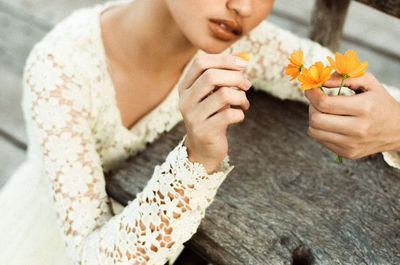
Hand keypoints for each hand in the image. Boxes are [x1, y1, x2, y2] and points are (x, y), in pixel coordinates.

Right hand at [178, 54, 250, 173]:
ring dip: (241, 97)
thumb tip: (243, 56)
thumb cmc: (212, 115)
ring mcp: (192, 117)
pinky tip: (239, 116)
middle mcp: (185, 100)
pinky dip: (240, 113)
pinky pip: (229, 115)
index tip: (242, 64)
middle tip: (247, 85)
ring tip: (244, 103)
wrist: (203, 149)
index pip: (200, 62)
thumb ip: (224, 74)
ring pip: (223, 95)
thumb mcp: (214, 93)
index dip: (224, 59)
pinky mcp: (204, 132)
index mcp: (185, 87)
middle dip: (236, 77)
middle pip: (211, 76)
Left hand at [304, 72, 399, 159]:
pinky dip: (320, 129)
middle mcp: (357, 129)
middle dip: (311, 106)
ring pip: (314, 131)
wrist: (399, 131)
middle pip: (316, 119)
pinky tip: (331, 123)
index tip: (310, 88)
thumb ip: (345, 77)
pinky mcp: (347, 153)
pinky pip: (320, 140)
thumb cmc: (380, 103)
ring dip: (313, 118)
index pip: (324, 103)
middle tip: (318, 100)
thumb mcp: (369, 83)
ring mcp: (351, 144)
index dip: (312, 94)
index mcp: (364, 108)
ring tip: (324, 111)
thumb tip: (322, 80)